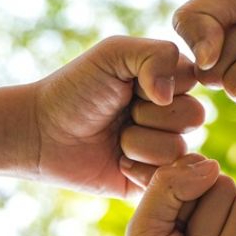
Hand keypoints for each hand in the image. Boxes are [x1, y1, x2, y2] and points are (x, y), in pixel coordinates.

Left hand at [0, 37, 204, 196]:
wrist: (42, 132)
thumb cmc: (75, 89)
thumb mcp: (114, 54)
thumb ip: (156, 54)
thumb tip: (171, 95)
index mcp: (169, 81)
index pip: (194, 81)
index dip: (162, 84)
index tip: (132, 85)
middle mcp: (172, 116)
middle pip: (193, 117)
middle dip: (149, 115)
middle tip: (120, 114)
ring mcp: (165, 149)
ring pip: (177, 150)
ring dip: (138, 144)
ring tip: (114, 139)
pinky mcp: (153, 180)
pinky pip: (167, 180)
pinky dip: (137, 169)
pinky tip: (117, 162)